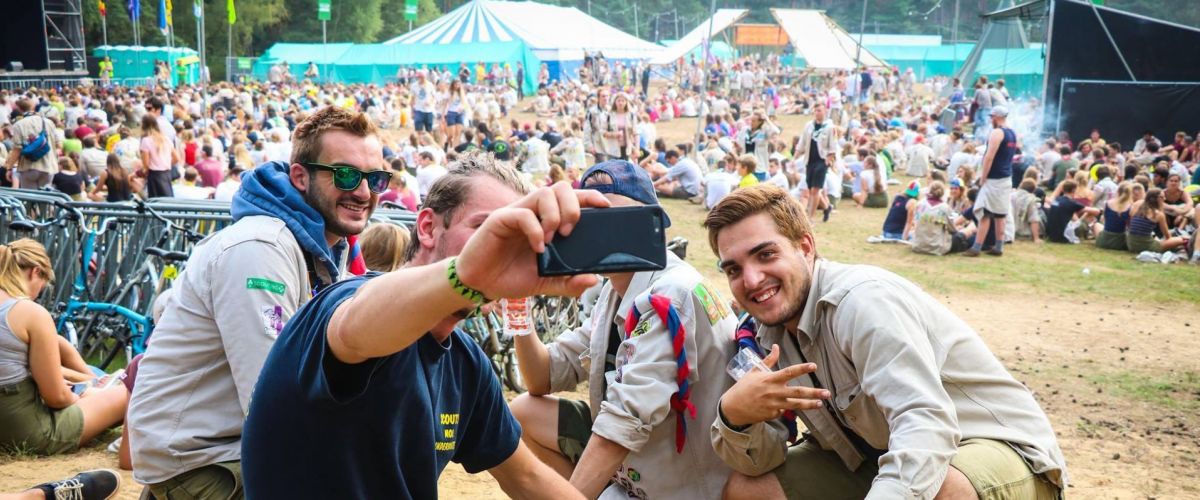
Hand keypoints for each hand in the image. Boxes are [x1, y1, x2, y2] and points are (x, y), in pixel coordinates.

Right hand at [456, 182, 609, 299]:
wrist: (480, 284)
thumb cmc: (511, 277)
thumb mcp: (546, 284)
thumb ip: (569, 283)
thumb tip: (593, 279)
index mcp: (547, 222)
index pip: (572, 198)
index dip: (590, 196)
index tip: (606, 207)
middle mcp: (534, 213)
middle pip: (561, 188)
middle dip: (573, 206)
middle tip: (570, 233)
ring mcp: (517, 213)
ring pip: (544, 192)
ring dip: (555, 214)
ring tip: (553, 239)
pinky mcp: (500, 220)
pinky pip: (522, 214)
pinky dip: (535, 229)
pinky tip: (538, 247)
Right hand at [720, 344, 829, 426]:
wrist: (733, 408)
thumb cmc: (744, 387)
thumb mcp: (754, 371)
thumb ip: (768, 360)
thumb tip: (777, 346)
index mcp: (769, 379)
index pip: (789, 372)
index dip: (802, 369)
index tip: (814, 366)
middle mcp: (773, 392)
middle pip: (797, 392)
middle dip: (813, 392)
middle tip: (827, 392)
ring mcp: (774, 405)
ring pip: (796, 405)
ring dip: (810, 404)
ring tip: (821, 403)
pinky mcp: (772, 414)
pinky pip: (783, 411)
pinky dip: (786, 408)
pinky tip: (785, 407)